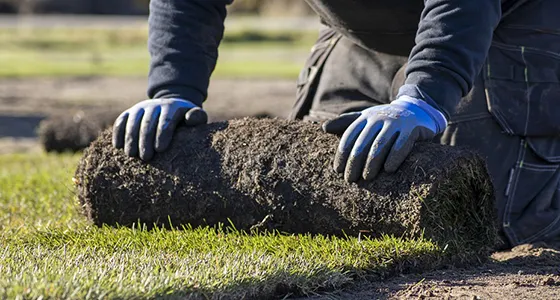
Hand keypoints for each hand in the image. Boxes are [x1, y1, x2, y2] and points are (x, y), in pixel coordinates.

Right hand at [113, 98, 207, 160]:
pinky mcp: (129, 112)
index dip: (162, 133)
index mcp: (171, 107)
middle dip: (145, 140)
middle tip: (146, 157)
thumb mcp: (196, 116)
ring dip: (130, 138)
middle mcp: (154, 106)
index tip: (160, 149)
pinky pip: (121, 121)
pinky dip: (118, 132)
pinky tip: (118, 146)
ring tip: (131, 155)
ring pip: (132, 121)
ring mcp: (140, 108)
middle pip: (148, 122)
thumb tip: (191, 119)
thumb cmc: (185, 118)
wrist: (171, 106)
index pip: (166, 120)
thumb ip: (197, 117)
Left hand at [322, 96, 446, 181]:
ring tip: (367, 178)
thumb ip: (346, 123)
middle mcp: (379, 118)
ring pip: (380, 145)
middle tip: (350, 179)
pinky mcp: (412, 129)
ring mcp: (396, 123)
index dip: (342, 153)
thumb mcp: (366, 118)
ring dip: (371, 163)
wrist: (417, 110)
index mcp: (366, 118)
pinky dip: (394, 157)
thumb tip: (323, 128)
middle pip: (363, 143)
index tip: (337, 170)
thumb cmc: (386, 120)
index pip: (349, 136)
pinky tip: (388, 170)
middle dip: (354, 162)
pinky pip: (402, 145)